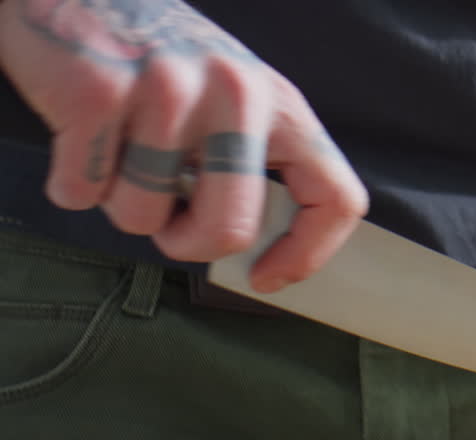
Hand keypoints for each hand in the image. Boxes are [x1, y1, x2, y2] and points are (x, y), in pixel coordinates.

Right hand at [0, 0, 367, 291]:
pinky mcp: (99, 91)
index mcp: (279, 103)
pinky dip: (71, 183)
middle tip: (166, 220)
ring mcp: (168, 89)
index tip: (268, 276)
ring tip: (118, 152)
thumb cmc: (156, 59)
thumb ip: (253, 164)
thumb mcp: (232, 99)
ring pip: (144, 218)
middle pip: (230, 229)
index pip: (336, 196)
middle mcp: (235, 93)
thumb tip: (255, 256)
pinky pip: (83, 192)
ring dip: (120, 203)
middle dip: (188, 244)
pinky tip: (80, 138)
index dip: (308, 254)